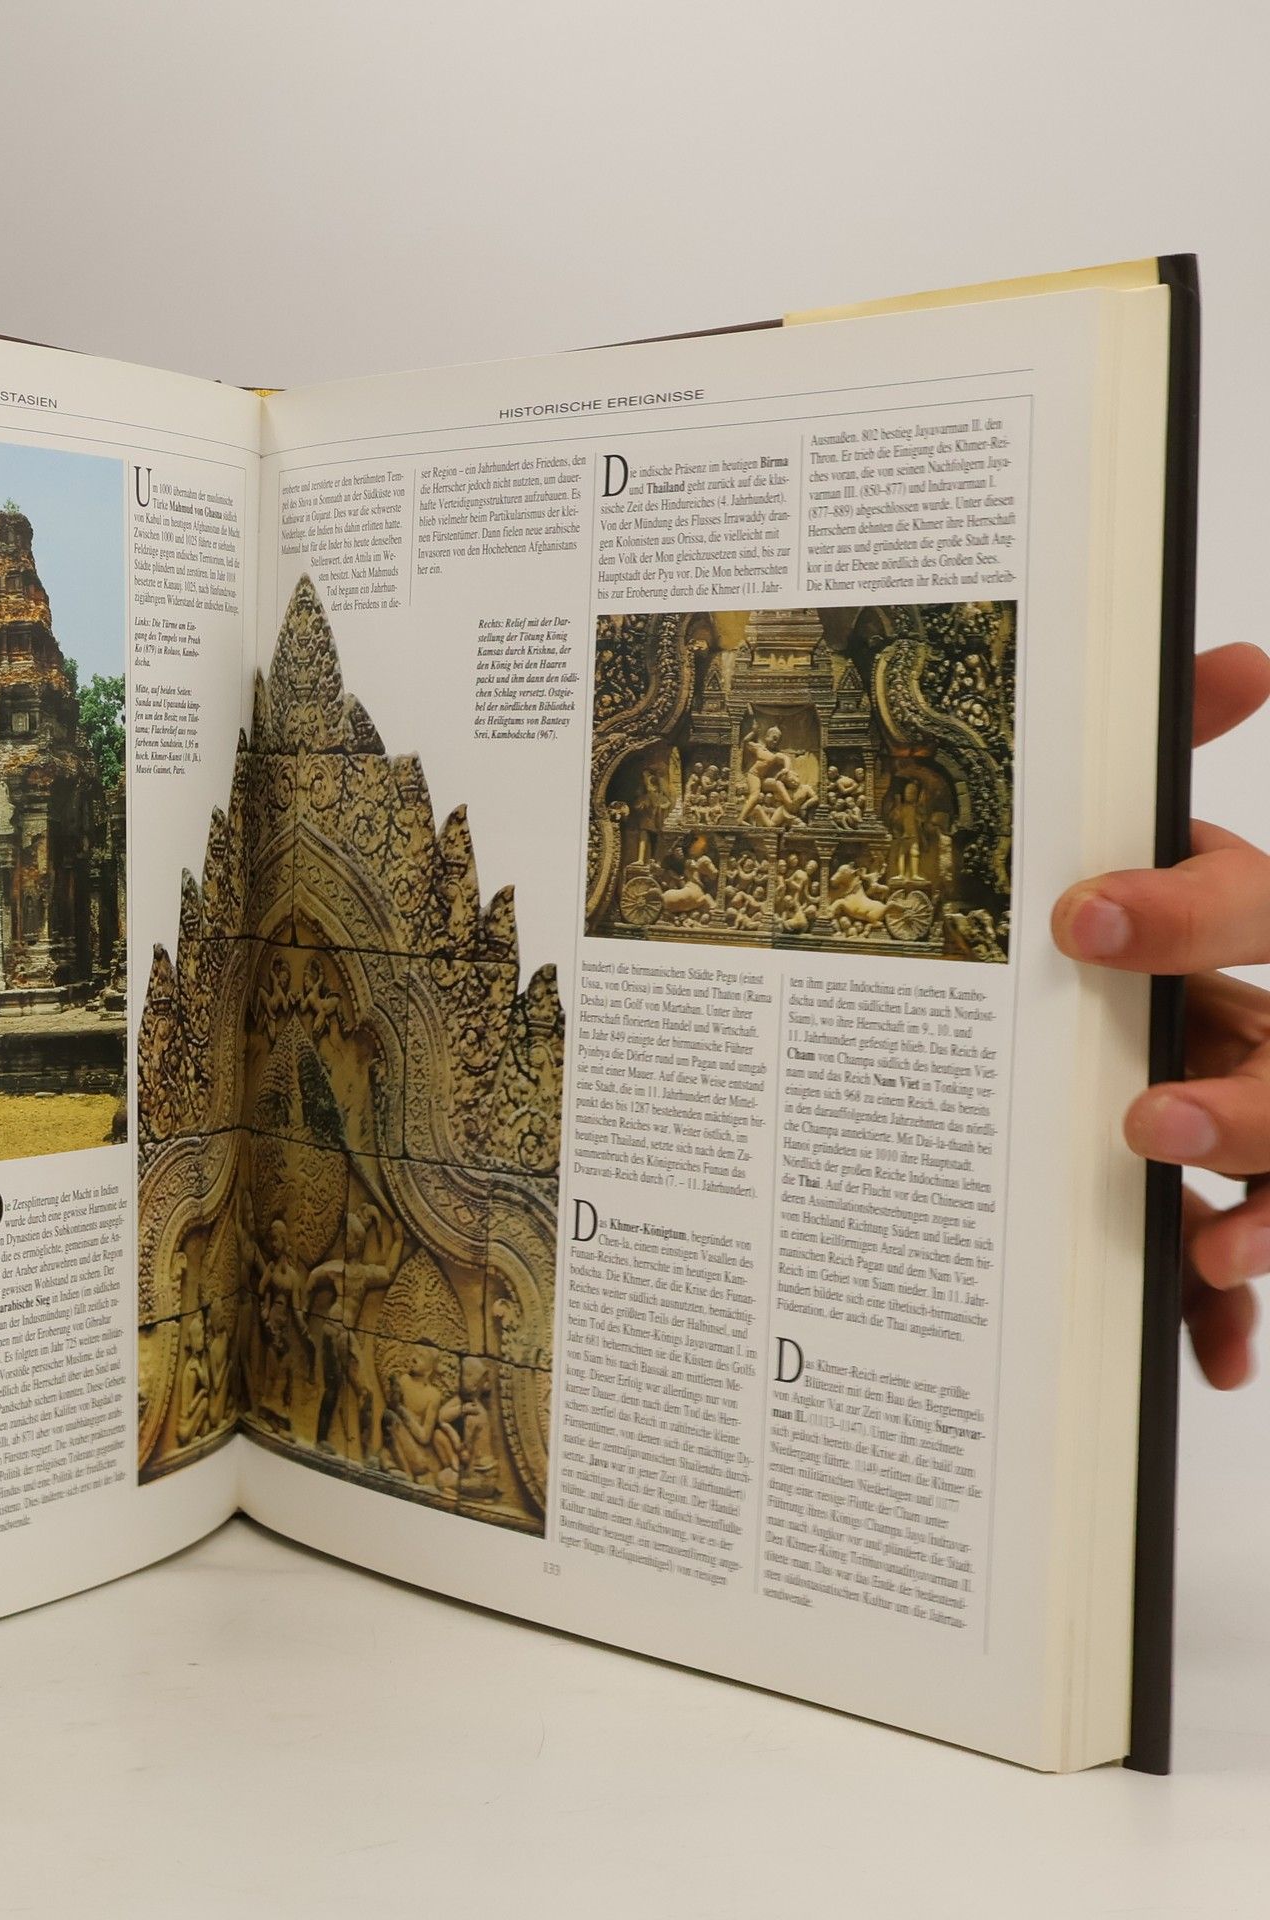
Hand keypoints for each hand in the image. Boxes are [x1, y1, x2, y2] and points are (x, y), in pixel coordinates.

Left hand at [1051, 642, 1269, 1388]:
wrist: (1205, 1017)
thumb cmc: (1196, 928)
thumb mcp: (1190, 862)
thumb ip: (1183, 753)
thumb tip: (1238, 651)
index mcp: (1260, 926)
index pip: (1256, 905)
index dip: (1186, 912)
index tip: (1081, 918)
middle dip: (1241, 1097)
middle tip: (1140, 1121)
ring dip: (1263, 1209)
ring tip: (1198, 1244)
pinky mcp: (1264, 1197)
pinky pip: (1264, 1252)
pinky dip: (1238, 1304)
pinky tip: (1208, 1351)